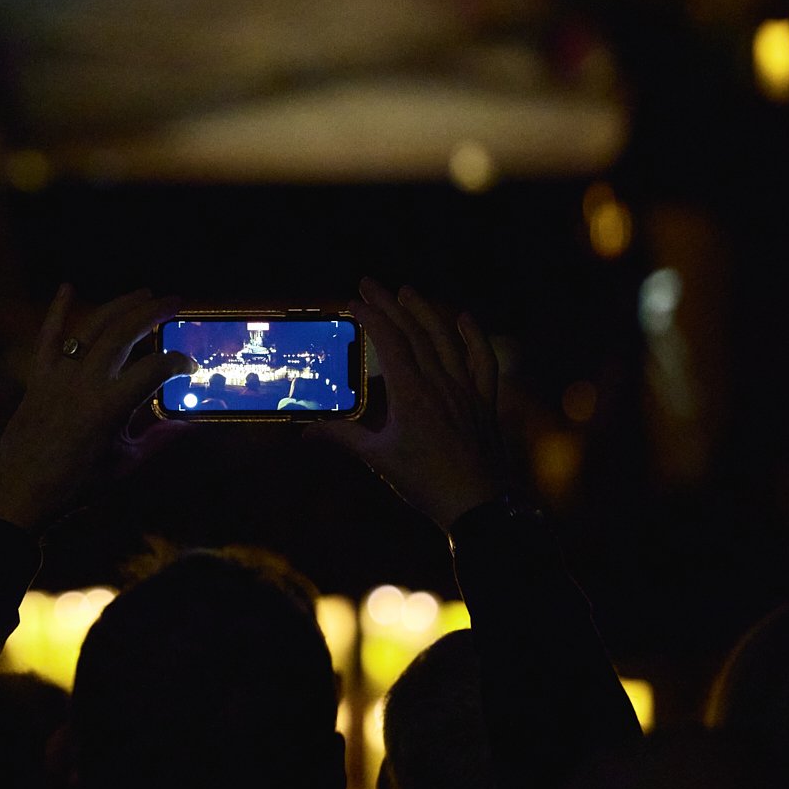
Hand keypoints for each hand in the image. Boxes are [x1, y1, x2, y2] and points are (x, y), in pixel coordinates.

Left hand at [0, 286, 194, 533]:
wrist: (23, 490)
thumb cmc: (77, 484)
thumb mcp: (127, 463)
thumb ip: (160, 438)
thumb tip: (190, 422)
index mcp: (108, 407)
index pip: (153, 369)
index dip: (177, 363)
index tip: (189, 365)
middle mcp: (83, 384)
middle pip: (122, 335)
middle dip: (152, 314)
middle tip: (174, 303)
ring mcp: (58, 376)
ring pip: (90, 329)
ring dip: (118, 307)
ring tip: (143, 294)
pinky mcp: (38, 378)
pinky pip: (47, 338)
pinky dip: (57, 312)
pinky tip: (67, 288)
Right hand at [308, 278, 507, 532]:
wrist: (477, 505)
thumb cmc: (425, 482)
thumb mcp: (378, 458)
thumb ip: (343, 437)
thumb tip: (305, 433)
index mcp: (412, 394)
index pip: (389, 342)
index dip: (371, 317)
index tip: (353, 303)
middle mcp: (440, 383)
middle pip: (415, 332)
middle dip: (390, 304)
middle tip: (370, 283)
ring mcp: (466, 389)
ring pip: (447, 338)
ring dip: (426, 311)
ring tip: (407, 291)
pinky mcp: (483, 400)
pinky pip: (482, 360)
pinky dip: (474, 337)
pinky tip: (464, 318)